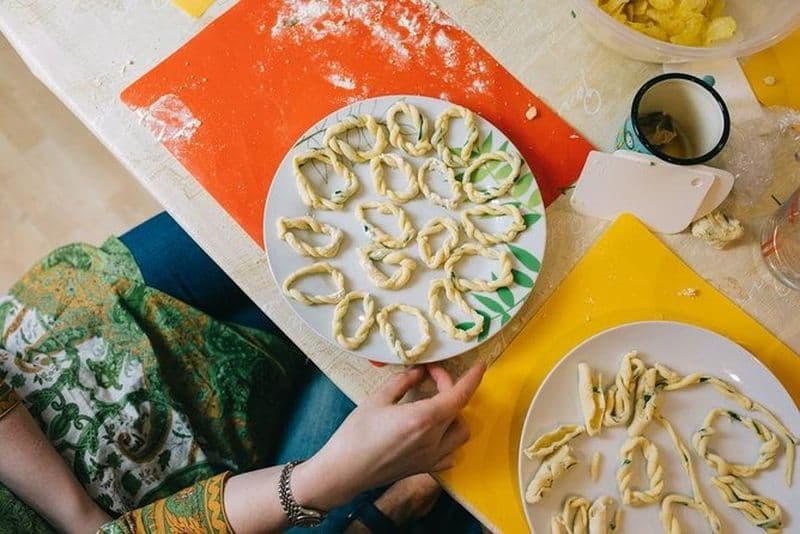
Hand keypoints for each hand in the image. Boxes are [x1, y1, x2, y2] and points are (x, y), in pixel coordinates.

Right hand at [292, 362, 485, 510]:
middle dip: (450, 389)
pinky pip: (450, 454)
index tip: (480, 365)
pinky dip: (450, 440)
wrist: (343, 472)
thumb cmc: (356, 433)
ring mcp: (431, 457)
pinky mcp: (424, 468)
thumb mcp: (377, 399)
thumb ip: (402, 382)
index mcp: (424, 418)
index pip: (460, 395)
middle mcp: (434, 439)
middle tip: (429, 377)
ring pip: (461, 433)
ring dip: (455, 415)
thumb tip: (419, 371)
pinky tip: (434, 432)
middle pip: (458, 409)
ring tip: (436, 404)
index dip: (473, 378)